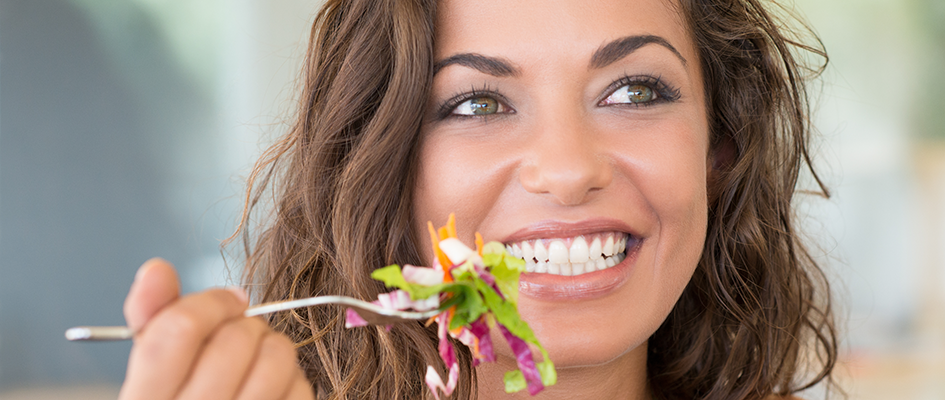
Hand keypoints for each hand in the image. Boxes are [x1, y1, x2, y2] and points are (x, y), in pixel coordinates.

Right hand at [119, 258, 313, 399]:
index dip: (211, 303)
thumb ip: (152, 318)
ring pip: (276, 359)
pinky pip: (299, 389)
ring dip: (273, 346)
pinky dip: (292, 378)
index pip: (180, 330)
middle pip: (235, 340)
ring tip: (258, 357)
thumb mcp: (152, 369)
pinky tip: (273, 386)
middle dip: (244, 322)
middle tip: (240, 333)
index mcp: (145, 399)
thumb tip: (157, 270)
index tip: (228, 301)